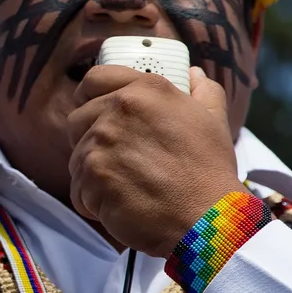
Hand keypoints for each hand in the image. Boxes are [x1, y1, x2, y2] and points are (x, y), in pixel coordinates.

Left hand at [65, 65, 242, 255]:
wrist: (204, 217)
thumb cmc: (209, 172)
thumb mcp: (213, 122)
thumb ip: (203, 92)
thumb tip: (194, 74)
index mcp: (146, 90)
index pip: (95, 80)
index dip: (88, 96)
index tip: (91, 109)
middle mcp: (118, 110)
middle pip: (78, 120)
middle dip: (90, 141)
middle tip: (117, 161)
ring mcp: (101, 142)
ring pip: (78, 158)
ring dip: (95, 175)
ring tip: (128, 188)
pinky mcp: (92, 175)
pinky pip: (79, 189)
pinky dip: (94, 202)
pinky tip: (122, 205)